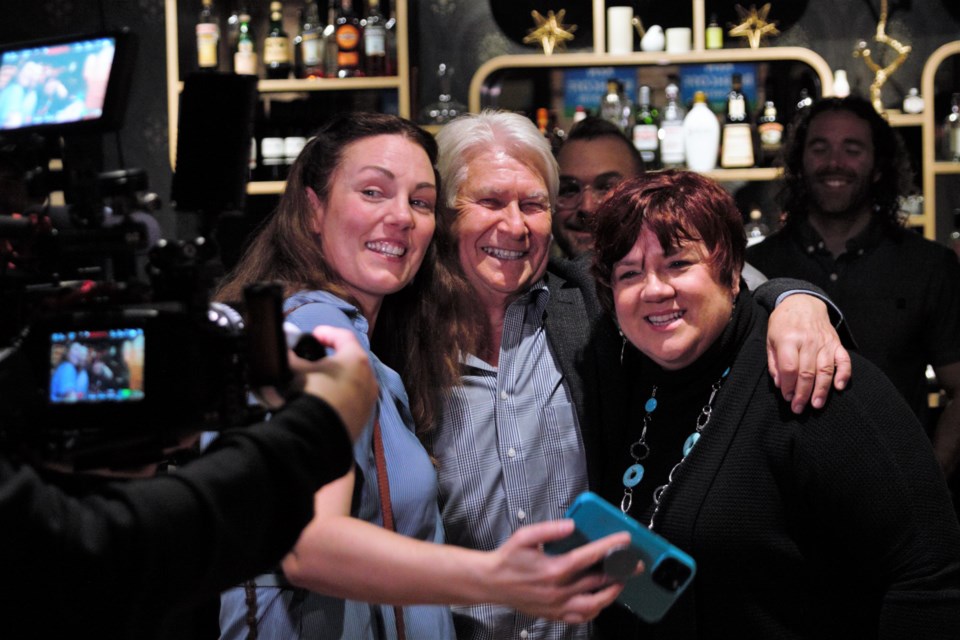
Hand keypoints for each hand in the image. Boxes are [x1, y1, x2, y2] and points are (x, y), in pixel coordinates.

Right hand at [293, 325, 376, 442]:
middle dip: (334, 357)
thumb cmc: (312, 395)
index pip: (343, 336)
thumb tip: (283, 352)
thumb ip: (291, 357)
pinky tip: (327, 401)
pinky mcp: (365, 415)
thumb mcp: (297, 371)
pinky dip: (343, 396)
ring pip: (355, 380)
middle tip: (317, 359)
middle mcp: (369, 376)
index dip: (327, 333)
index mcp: (356, 359)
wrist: (319, 434)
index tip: (314, 335)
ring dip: (340, 378)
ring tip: (321, 382)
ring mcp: (369, 397)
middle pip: (352, 359)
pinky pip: (354, 399)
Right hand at [485, 519, 638, 623]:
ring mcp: (557, 605)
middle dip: (620, 570)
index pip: (590, 557)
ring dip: (611, 593)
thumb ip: (549, 529)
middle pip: (598, 581)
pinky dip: (594, 610)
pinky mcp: (553, 615)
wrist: (491, 582)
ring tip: (620, 582)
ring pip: (594, 605)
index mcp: (553, 569)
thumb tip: (571, 525)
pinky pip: (580, 618)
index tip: (625, 540)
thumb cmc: (507, 559)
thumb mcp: (524, 537)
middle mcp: (558, 590)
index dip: (611, 547)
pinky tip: (600, 601)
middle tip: (633, 563)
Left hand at [767, 295, 851, 412]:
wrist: (802, 302)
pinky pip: (844, 360)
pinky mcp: (836, 343)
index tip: (787, 398)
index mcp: (789, 339)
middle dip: (803, 394)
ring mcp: (825, 342)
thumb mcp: (770, 339)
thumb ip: (774, 363)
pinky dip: (843, 374)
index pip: (790, 368)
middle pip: (807, 373)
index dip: (789, 386)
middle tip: (798, 409)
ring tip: (816, 405)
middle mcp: (808, 341)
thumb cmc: (783, 324)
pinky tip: (839, 387)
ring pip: (825, 370)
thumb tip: (780, 385)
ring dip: (822, 390)